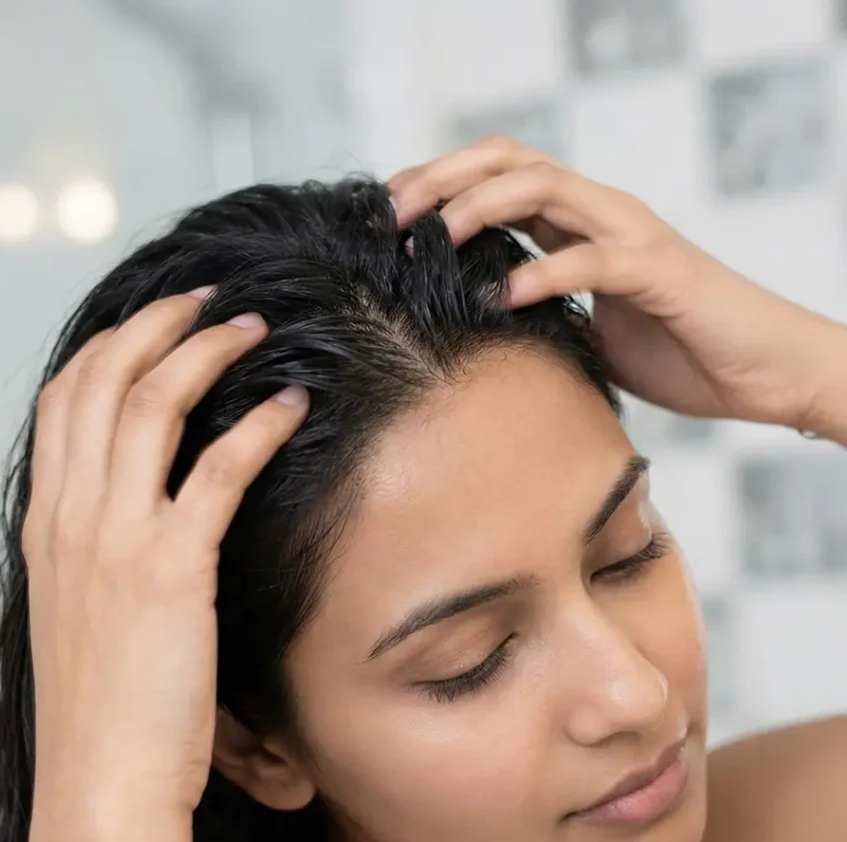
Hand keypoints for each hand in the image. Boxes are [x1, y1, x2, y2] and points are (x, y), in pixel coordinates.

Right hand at [21, 293, 308, 817]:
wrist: (101, 784)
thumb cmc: (101, 710)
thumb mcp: (80, 616)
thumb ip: (96, 555)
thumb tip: (137, 514)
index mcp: (46, 524)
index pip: (63, 400)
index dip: (110, 345)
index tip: (155, 322)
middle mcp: (71, 517)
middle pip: (105, 380)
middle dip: (158, 324)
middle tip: (210, 302)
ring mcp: (115, 539)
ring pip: (153, 404)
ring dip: (208, 352)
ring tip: (254, 329)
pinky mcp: (171, 569)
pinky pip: (218, 470)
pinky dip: (258, 426)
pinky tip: (291, 405)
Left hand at [388, 136, 845, 432]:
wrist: (758, 372)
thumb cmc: (676, 350)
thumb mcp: (586, 333)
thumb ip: (542, 317)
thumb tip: (479, 333)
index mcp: (578, 226)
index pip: (499, 178)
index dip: (441, 184)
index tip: (390, 214)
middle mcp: (600, 215)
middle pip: (510, 161)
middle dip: (443, 178)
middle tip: (393, 214)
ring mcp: (631, 235)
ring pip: (544, 187)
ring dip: (480, 205)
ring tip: (436, 238)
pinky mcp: (658, 271)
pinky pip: (592, 259)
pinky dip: (543, 273)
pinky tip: (502, 296)